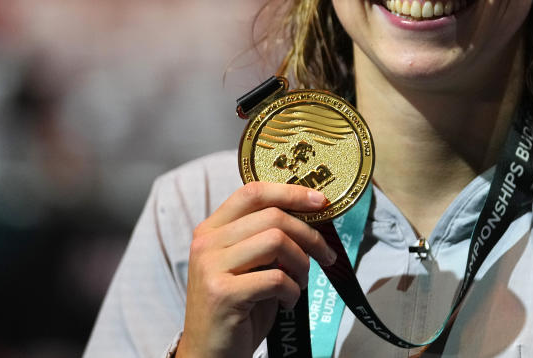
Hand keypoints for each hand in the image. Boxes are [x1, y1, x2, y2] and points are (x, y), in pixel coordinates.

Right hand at [176, 182, 337, 357]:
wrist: (209, 355)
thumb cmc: (237, 308)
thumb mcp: (248, 265)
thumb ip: (266, 239)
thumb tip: (311, 217)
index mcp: (211, 229)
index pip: (253, 192)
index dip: (291, 192)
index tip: (321, 201)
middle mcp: (207, 243)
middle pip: (272, 216)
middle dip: (309, 235)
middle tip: (325, 254)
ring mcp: (211, 267)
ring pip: (276, 241)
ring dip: (301, 263)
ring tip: (301, 282)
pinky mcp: (222, 294)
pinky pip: (275, 278)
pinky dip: (292, 291)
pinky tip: (288, 302)